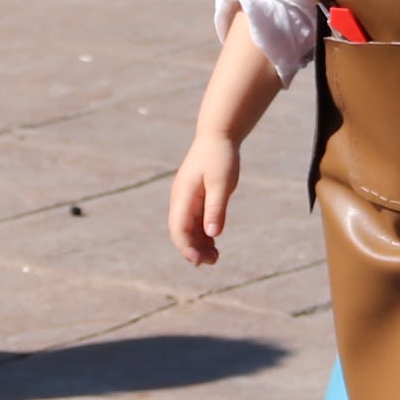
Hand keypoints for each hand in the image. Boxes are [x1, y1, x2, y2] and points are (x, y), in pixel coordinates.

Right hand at [168, 129, 240, 264]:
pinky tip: (213, 244)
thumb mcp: (221, 183)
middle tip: (213, 262)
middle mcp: (180, 200)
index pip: (178, 228)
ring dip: (198, 245)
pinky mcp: (194, 199)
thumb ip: (216, 208)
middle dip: (192, 250)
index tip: (198, 261)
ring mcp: (186, 200)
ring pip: (187, 229)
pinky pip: (194, 222)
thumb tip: (212, 235)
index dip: (186, 247)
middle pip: (180, 232)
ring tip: (215, 257)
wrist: (218, 136)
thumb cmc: (221, 157)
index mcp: (183, 195)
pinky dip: (202, 235)